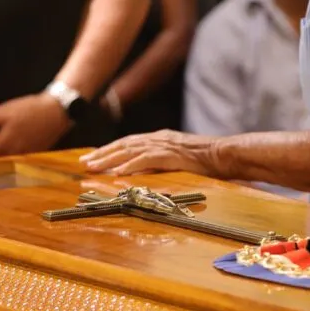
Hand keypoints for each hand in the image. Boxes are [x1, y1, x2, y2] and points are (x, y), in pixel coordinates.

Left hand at [0, 93, 71, 159]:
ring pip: (6, 165)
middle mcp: (15, 152)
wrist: (57, 111)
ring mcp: (25, 155)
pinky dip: (8, 164)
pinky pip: (17, 162)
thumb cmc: (30, 108)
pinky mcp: (34, 153)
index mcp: (5, 141)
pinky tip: (4, 162)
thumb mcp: (6, 110)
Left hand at [81, 130, 217, 177]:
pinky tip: (118, 172)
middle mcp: (159, 138)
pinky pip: (146, 160)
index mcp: (161, 138)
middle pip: (124, 145)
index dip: (110, 150)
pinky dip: (130, 165)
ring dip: (109, 159)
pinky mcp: (171, 155)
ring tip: (93, 167)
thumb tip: (146, 172)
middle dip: (103, 154)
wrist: (225, 154)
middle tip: (84, 163)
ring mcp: (164, 145)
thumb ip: (164, 161)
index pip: (129, 143)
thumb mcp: (181, 158)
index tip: (94, 157)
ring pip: (130, 151)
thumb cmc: (207, 159)